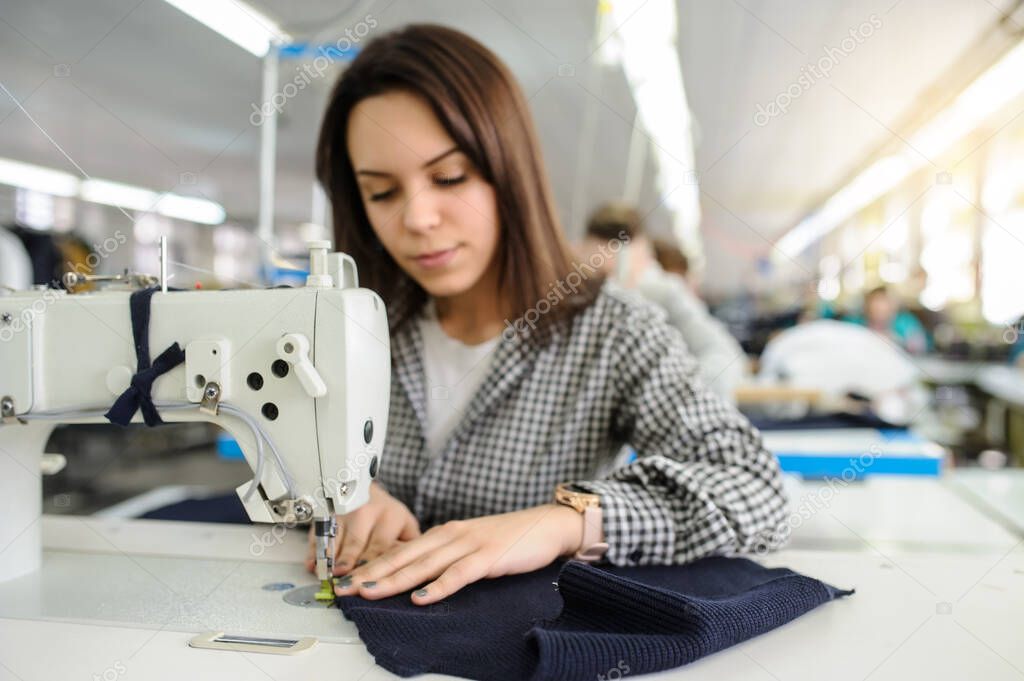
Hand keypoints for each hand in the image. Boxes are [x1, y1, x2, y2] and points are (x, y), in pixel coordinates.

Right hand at [305, 482, 420, 575]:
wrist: (365, 490)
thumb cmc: (387, 516)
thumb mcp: (406, 527)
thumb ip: (406, 548)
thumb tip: (405, 572)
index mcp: (390, 517)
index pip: (381, 547)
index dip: (372, 567)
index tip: (367, 584)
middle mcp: (366, 512)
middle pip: (356, 544)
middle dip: (349, 564)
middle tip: (343, 583)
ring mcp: (344, 511)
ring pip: (335, 538)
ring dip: (330, 559)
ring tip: (326, 576)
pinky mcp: (327, 513)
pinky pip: (318, 534)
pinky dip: (314, 551)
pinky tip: (312, 565)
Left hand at [333, 503, 584, 604]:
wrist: (545, 525)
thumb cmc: (508, 539)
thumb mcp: (471, 545)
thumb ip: (446, 558)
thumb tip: (418, 578)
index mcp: (444, 533)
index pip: (401, 550)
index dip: (373, 565)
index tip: (349, 579)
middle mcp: (451, 535)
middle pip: (404, 556)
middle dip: (372, 572)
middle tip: (346, 587)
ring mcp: (469, 544)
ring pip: (424, 564)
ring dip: (394, 579)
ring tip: (370, 592)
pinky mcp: (488, 556)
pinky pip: (458, 573)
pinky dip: (438, 586)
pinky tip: (421, 597)